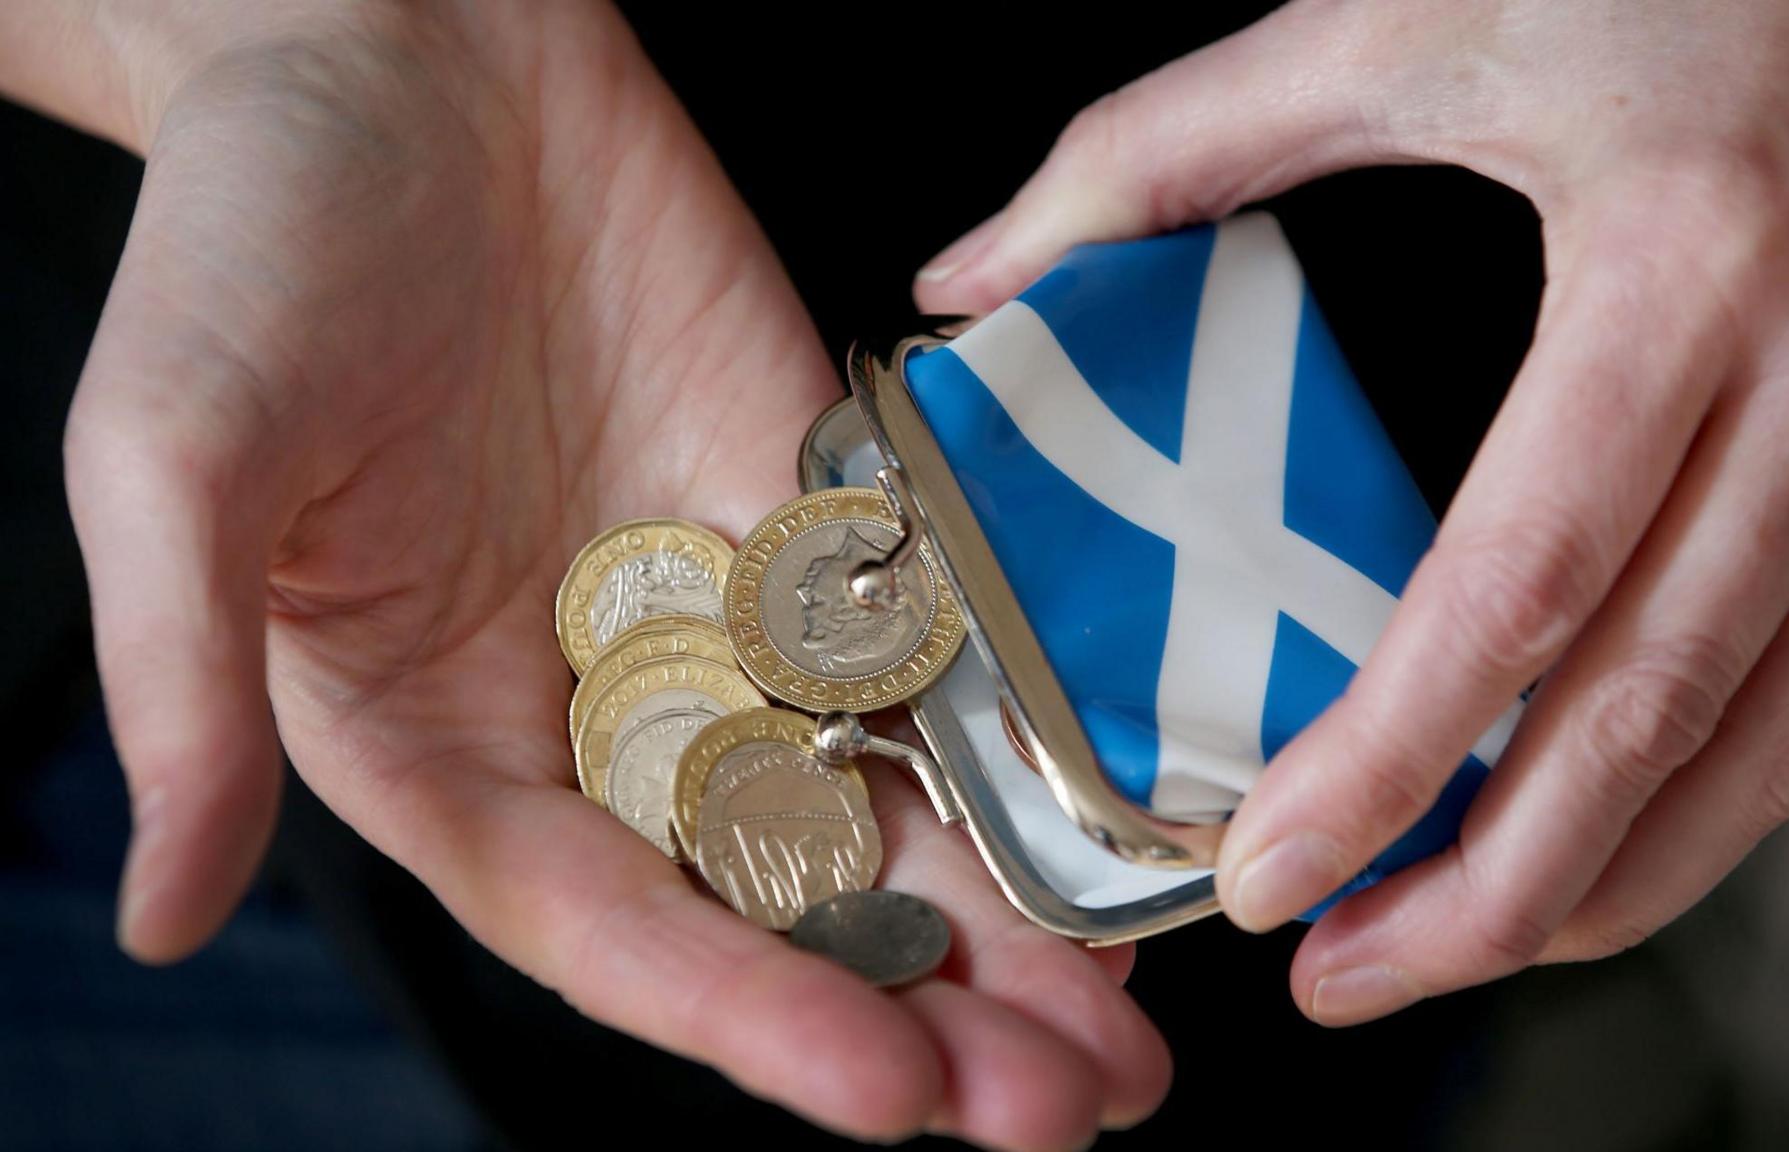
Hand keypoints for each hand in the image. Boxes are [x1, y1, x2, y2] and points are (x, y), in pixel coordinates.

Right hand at [42, 2, 1165, 1143]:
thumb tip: (152, 910)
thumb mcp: (174, 454)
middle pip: (778, 901)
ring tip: (1127, 1026)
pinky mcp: (817, 513)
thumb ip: (179, 683)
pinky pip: (933, 639)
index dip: (746, 1016)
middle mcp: (602, 707)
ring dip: (1006, 914)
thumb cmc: (250, 241)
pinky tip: (1115, 809)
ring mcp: (727, 615)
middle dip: (922, 1010)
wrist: (400, 48)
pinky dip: (1021, 732)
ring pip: (883, 799)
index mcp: (448, 743)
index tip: (888, 1092)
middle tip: (1069, 1103)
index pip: (609, 924)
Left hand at [914, 0, 1788, 1022]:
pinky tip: (1617, 834)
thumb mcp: (1404, 14)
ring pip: (1779, 730)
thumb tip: (982, 268)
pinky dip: (1726, 783)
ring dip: (1623, 879)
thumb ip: (1170, 143)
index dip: (1390, 762)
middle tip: (1350, 973)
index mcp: (1682, 262)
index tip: (1274, 870)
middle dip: (1494, 892)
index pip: (1519, 587)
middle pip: (1657, 712)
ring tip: (1467, 947)